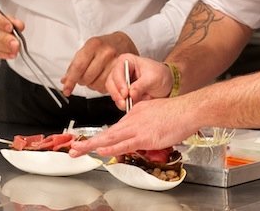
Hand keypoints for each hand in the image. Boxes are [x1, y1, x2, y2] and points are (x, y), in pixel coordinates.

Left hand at [61, 32, 137, 95]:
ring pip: (96, 84)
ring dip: (91, 84)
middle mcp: (106, 52)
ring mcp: (115, 62)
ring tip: (94, 75)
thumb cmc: (102, 46)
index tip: (66, 89)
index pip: (79, 66)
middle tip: (83, 76)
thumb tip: (65, 81)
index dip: (71, 80)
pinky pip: (106, 87)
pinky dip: (100, 86)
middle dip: (81, 81)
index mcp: (94, 44)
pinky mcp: (122, 72)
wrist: (122, 43)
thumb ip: (75, 64)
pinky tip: (102, 77)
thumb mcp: (87, 49)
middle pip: (86, 77)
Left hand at [69, 95, 198, 156]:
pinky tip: (101, 150)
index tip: (89, 143)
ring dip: (93, 145)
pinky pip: (125, 143)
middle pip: (107, 132)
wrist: (186, 109)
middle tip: (73, 148)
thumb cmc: (174, 113)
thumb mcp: (154, 114)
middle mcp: (132, 119)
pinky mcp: (145, 137)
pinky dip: (112, 147)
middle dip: (88, 142)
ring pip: (111, 138)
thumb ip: (144, 123)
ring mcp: (138, 128)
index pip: (114, 128)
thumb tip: (139, 133)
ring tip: (78, 150)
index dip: (100, 137)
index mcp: (134, 113)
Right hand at [105, 54, 173, 110]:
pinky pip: (118, 100)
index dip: (119, 83)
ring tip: (127, 105)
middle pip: (111, 82)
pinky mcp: (122, 93)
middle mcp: (121, 71)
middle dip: (116, 93)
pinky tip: (129, 106)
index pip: (117, 71)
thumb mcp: (153, 78)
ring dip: (118, 100)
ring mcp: (120, 83)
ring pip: (112, 92)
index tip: (125, 93)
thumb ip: (141, 85)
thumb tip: (131, 94)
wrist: (166, 84)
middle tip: (124, 102)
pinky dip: (122, 104)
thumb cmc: (160, 75)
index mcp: (127, 61)